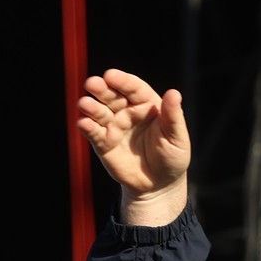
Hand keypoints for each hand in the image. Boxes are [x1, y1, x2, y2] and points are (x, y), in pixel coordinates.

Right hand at [77, 69, 189, 224]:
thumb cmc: (172, 157)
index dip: (122, 81)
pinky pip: (93, 132)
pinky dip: (87, 126)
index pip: (133, 88)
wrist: (159, 185)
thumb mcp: (177, 137)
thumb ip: (173, 116)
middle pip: (112, 95)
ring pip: (99, 112)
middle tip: (92, 84)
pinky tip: (83, 123)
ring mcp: (114, 127)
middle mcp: (128, 112)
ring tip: (85, 104)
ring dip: (90, 106)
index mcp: (147, 105)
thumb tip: (174, 93)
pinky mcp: (103, 143)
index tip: (110, 75)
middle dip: (101, 88)